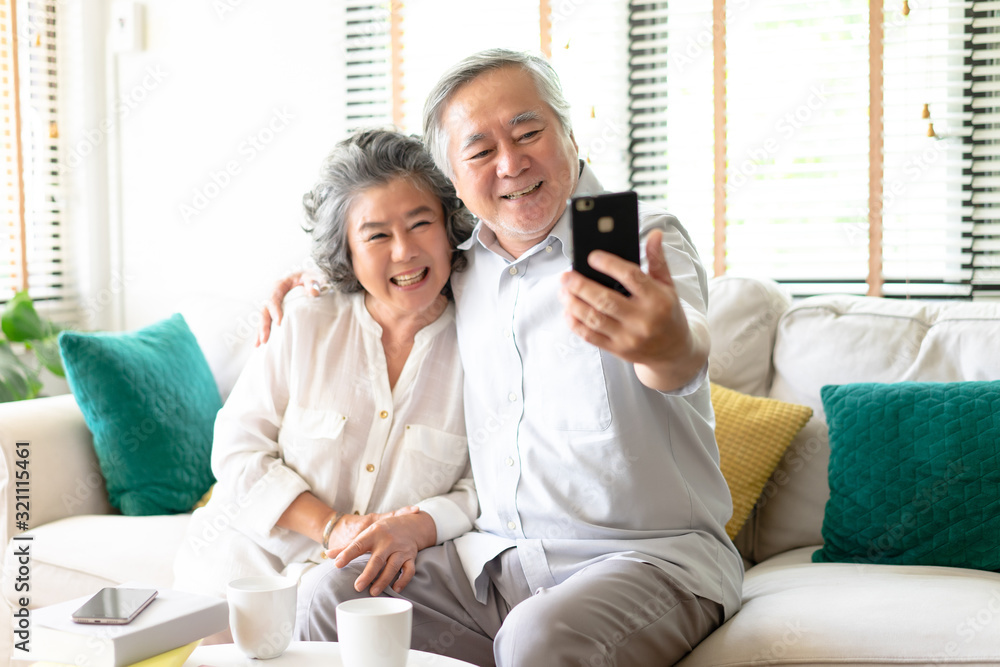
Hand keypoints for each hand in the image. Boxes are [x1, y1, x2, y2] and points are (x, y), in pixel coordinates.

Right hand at [255, 269, 327, 345]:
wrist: (313, 279)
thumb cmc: (312, 278)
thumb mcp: (313, 277)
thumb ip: (313, 283)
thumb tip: (314, 292)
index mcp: (280, 286)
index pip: (273, 299)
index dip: (274, 311)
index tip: (278, 323)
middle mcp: (274, 296)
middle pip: (265, 311)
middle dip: (263, 325)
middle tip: (265, 339)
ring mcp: (275, 305)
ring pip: (264, 318)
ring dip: (261, 331)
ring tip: (260, 345)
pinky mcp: (278, 313)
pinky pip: (269, 322)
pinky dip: (266, 332)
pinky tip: (262, 344)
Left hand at [329, 509, 436, 595]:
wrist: (411, 524)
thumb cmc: (383, 531)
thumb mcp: (366, 534)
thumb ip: (347, 546)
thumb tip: (327, 554)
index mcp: (373, 534)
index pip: (358, 544)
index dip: (347, 554)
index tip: (337, 564)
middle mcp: (387, 541)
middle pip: (377, 559)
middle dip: (368, 574)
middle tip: (357, 587)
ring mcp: (400, 549)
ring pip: (393, 566)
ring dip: (384, 580)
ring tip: (373, 592)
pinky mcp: (410, 557)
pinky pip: (409, 570)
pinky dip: (403, 580)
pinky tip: (395, 589)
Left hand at [559, 229, 707, 391]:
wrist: (674, 350)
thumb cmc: (668, 312)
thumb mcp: (667, 285)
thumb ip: (657, 259)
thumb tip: (654, 233)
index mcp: (657, 299)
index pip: (631, 277)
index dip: (609, 264)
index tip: (592, 256)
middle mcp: (643, 319)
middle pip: (605, 300)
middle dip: (580, 286)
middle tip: (566, 276)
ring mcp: (629, 337)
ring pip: (594, 318)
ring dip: (573, 303)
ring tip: (563, 290)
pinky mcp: (617, 349)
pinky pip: (590, 336)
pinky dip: (575, 323)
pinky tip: (568, 311)